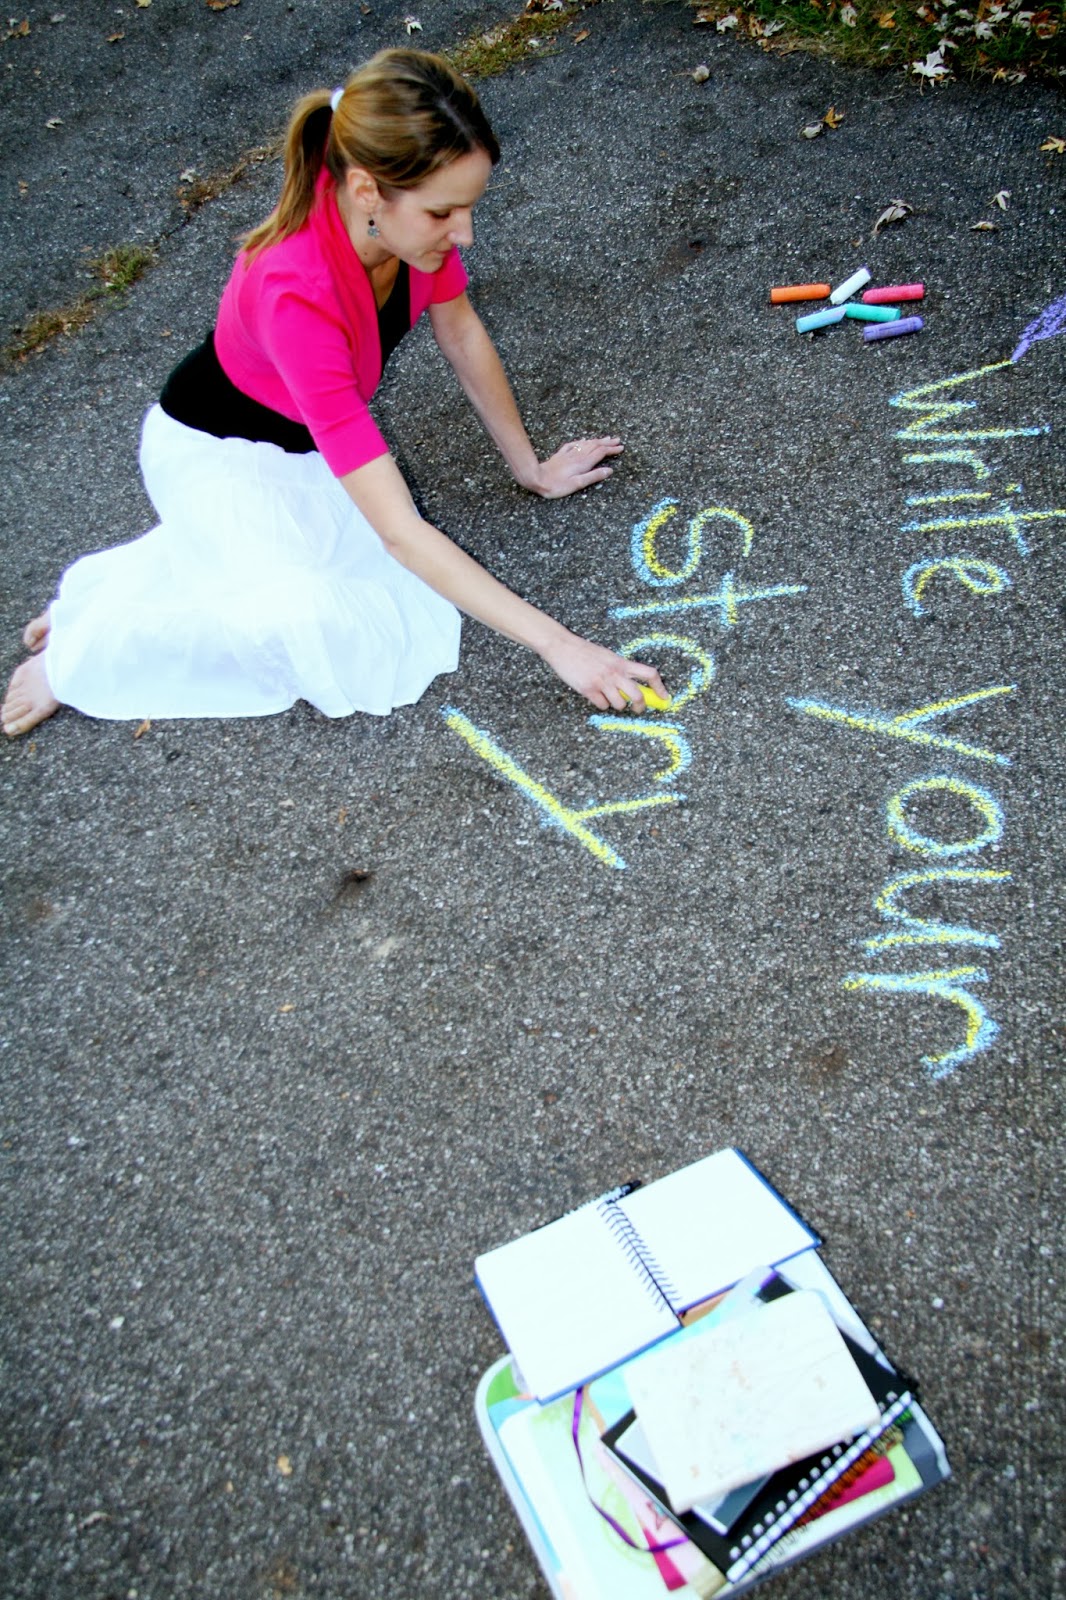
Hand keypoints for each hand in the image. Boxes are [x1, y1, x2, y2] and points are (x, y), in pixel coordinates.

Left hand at [530, 437, 623, 498]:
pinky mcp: (560, 455)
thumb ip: (594, 476)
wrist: (536, 477)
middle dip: (607, 443)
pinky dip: (581, 442)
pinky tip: (583, 440)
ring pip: (586, 444)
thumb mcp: (577, 484)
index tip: (621, 448)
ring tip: (606, 438)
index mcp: (583, 463)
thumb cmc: (557, 485)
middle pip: (595, 446)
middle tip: (617, 440)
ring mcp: (569, 454)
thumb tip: (609, 470)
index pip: (601, 453)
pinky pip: (574, 445)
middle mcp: (577, 456)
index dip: (612, 450)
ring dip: (597, 440)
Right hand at [541, 631, 667, 711]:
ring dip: (616, 704)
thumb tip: (636, 687)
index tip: (664, 697)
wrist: (563, 647)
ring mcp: (602, 682)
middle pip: (638, 695)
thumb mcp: (609, 657)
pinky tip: (595, 694)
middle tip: (638, 708)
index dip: (660, 688)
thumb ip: (621, 669)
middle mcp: (615, 673)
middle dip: (641, 706)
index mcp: (622, 663)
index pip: (649, 674)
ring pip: (619, 704)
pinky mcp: (588, 690)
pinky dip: (600, 704)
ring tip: (608, 696)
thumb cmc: (586, 652)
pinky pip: (602, 706)